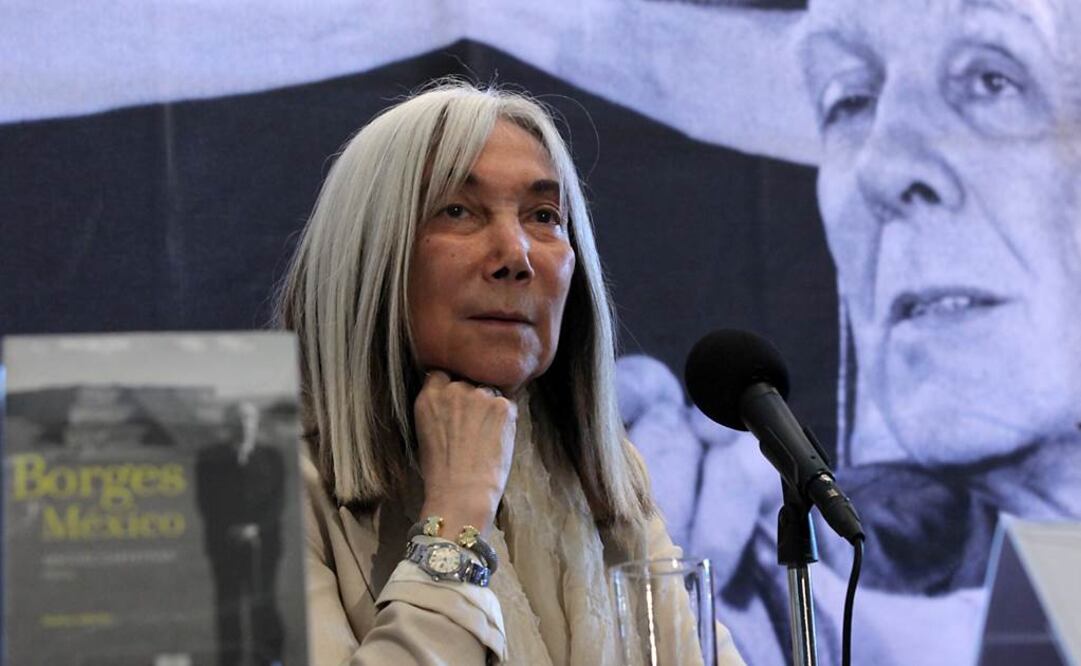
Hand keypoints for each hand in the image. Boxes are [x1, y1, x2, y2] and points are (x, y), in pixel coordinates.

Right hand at [414, 370, 516, 537]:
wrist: (462, 493)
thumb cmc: (442, 473)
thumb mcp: (426, 433)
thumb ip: (439, 409)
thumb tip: (455, 402)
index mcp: (429, 396)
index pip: (442, 375)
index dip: (451, 388)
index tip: (456, 404)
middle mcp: (453, 389)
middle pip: (468, 382)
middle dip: (472, 398)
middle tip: (474, 426)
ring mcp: (479, 395)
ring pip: (489, 392)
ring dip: (490, 407)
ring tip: (485, 436)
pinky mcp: (502, 405)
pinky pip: (508, 404)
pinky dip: (506, 419)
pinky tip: (497, 440)